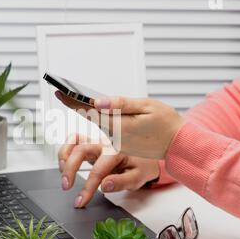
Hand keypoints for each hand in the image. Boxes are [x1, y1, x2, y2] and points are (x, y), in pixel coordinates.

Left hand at [55, 92, 184, 158]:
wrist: (179, 144)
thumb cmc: (166, 122)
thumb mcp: (146, 106)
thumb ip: (121, 104)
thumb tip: (97, 101)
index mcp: (120, 125)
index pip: (90, 111)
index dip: (73, 102)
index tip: (60, 91)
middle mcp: (116, 137)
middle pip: (91, 118)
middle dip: (77, 105)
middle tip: (64, 92)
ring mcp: (117, 144)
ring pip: (99, 125)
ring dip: (90, 112)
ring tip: (77, 98)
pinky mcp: (121, 147)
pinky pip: (107, 131)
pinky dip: (102, 120)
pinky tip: (99, 111)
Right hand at [58, 134, 159, 207]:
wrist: (144, 156)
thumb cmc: (140, 166)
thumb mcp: (137, 177)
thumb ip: (122, 182)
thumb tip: (105, 185)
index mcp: (116, 152)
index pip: (98, 170)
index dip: (87, 188)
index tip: (80, 201)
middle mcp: (104, 144)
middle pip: (80, 150)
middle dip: (70, 168)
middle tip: (66, 186)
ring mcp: (96, 142)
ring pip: (74, 141)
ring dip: (64, 156)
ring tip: (63, 173)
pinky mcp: (90, 144)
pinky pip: (73, 140)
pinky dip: (65, 150)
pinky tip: (65, 163)